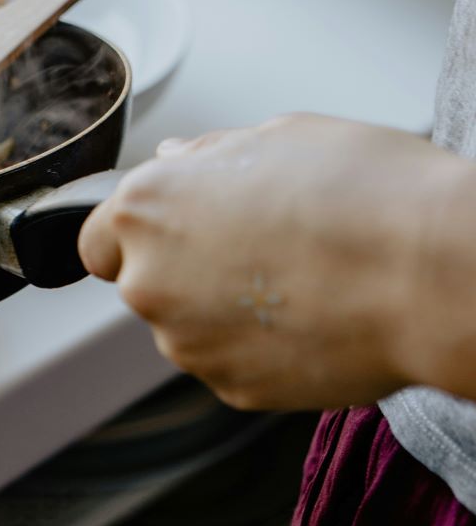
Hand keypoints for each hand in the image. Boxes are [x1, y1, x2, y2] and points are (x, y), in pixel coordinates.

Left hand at [78, 114, 475, 410]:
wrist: (427, 273)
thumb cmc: (362, 192)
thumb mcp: (278, 136)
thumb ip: (209, 156)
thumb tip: (178, 160)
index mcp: (147, 207)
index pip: (96, 238)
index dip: (136, 234)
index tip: (175, 229)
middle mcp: (150, 280)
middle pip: (144, 283)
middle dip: (185, 269)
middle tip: (259, 246)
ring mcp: (189, 343)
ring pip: (188, 327)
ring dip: (223, 310)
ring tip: (298, 279)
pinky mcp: (233, 389)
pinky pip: (231, 363)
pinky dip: (260, 347)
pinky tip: (312, 315)